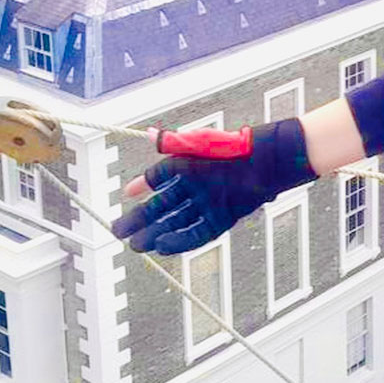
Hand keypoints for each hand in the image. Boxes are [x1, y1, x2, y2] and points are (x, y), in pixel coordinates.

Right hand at [113, 119, 316, 254]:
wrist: (265, 161)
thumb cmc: (232, 148)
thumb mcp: (197, 144)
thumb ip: (171, 143)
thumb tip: (146, 135)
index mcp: (190, 166)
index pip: (160, 177)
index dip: (142, 185)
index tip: (125, 194)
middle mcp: (198, 186)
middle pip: (164, 206)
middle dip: (141, 219)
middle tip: (118, 231)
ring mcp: (210, 203)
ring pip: (177, 222)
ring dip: (156, 234)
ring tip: (135, 245)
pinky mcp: (223, 217)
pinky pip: (199, 232)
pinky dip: (181, 241)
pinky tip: (162, 247)